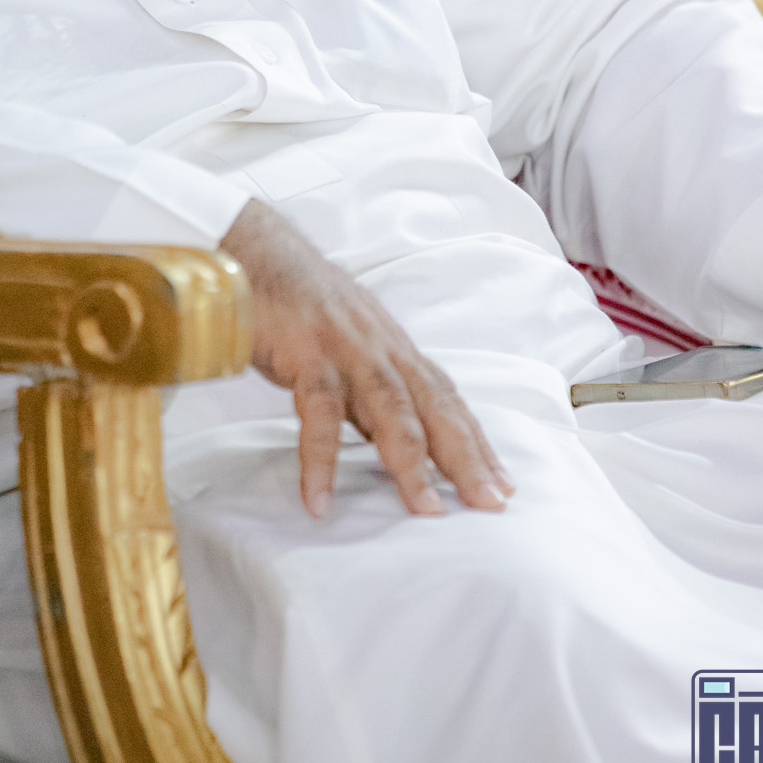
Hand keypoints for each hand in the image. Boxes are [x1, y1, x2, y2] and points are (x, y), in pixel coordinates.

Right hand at [220, 199, 513, 518]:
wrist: (258, 253)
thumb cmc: (304, 309)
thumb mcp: (350, 350)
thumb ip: (373, 397)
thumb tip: (397, 450)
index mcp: (396, 350)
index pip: (447, 400)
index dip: (477, 443)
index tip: (503, 488)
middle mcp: (382, 348)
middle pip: (432, 406)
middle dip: (464, 456)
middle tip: (487, 504)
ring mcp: (347, 347)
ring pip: (389, 407)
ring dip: (411, 461)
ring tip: (425, 510)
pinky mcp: (305, 351)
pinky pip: (317, 410)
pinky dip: (320, 459)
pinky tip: (319, 500)